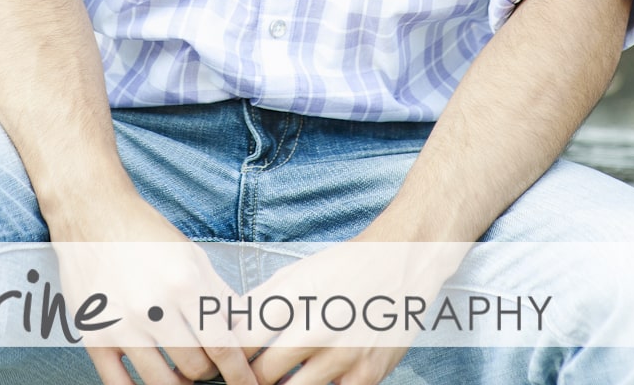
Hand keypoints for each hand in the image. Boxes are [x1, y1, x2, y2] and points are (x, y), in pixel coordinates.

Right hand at [51, 193, 257, 384]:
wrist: (94, 217)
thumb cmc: (148, 235)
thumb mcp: (193, 256)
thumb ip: (219, 295)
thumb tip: (245, 330)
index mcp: (185, 284)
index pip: (221, 345)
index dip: (238, 371)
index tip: (247, 383)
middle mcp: (153, 308)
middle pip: (194, 367)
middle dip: (209, 373)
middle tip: (211, 368)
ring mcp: (120, 326)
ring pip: (161, 382)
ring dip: (178, 383)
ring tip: (184, 374)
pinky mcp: (93, 338)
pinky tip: (153, 380)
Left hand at [238, 235, 466, 384]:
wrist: (406, 260)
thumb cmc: (347, 265)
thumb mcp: (298, 272)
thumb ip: (260, 303)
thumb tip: (227, 334)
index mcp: (295, 297)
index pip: (241, 343)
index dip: (229, 356)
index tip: (228, 361)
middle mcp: (318, 328)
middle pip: (261, 376)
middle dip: (252, 377)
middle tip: (255, 373)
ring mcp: (344, 356)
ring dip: (284, 384)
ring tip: (287, 371)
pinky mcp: (367, 375)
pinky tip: (321, 372)